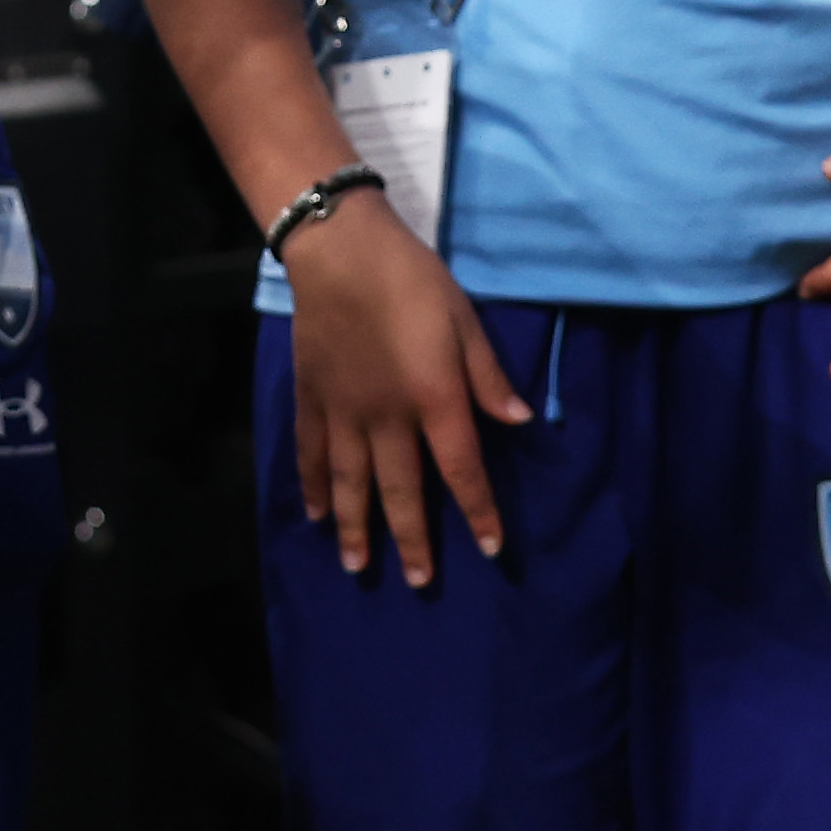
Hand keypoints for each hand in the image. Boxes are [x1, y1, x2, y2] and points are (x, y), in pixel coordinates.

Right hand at [282, 195, 523, 586]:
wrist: (339, 249)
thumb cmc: (412, 279)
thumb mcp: (464, 319)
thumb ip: (487, 375)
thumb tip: (519, 420)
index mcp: (433, 398)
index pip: (461, 469)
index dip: (477, 511)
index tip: (491, 549)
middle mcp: (388, 417)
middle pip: (402, 490)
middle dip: (413, 539)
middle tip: (421, 581)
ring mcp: (344, 411)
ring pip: (351, 482)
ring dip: (357, 527)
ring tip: (358, 567)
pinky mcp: (313, 397)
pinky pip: (311, 452)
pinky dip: (313, 486)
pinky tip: (316, 514)